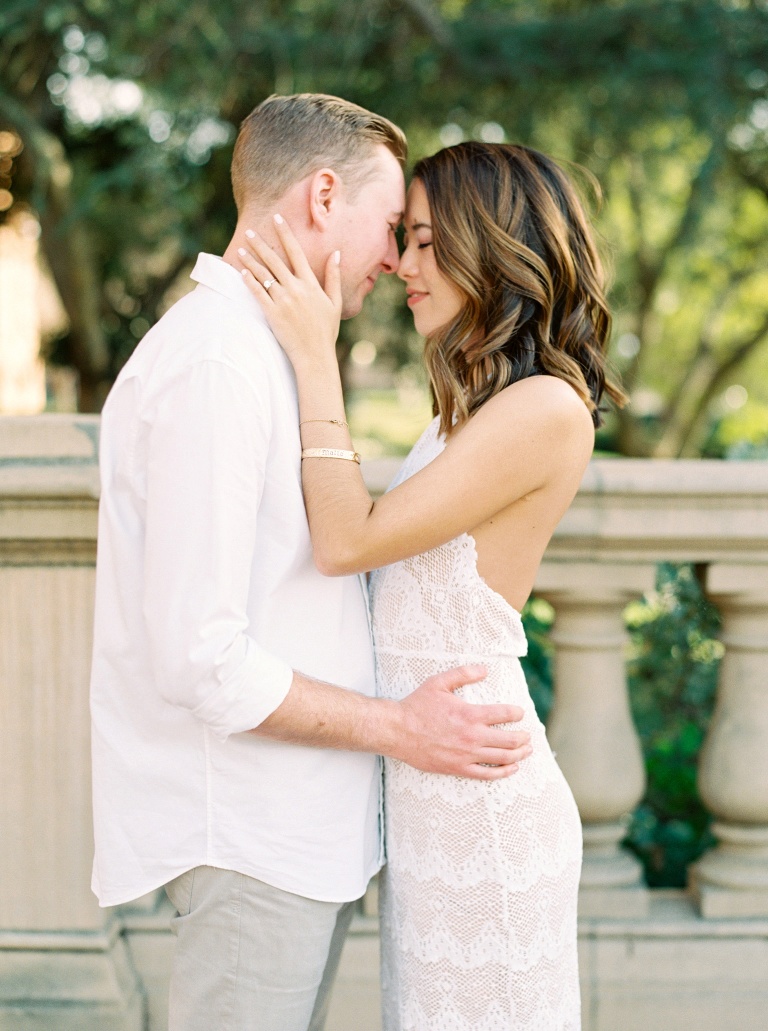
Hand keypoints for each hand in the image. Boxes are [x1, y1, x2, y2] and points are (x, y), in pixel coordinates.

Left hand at [239, 215, 341, 369]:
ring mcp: (283, 301)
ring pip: (264, 275)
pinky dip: (249, 281)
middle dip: (261, 244)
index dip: (285, 233)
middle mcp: (296, 289)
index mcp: (311, 284)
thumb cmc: (326, 331)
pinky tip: (241, 272)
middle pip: (275, 260)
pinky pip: (258, 293)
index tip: (277, 218)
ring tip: (241, 248)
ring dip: (251, 260)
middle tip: (249, 231)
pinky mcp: (272, 314)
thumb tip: (336, 254)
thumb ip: (333, 277)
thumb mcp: (334, 302)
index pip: (296, 252)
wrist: (315, 355)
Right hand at [393, 665, 531, 779]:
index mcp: (470, 714)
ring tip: (527, 750)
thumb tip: (485, 669)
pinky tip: (512, 768)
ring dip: (519, 754)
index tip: (520, 713)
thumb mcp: (439, 683)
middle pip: (509, 740)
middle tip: (528, 735)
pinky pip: (487, 775)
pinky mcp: (458, 768)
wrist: (398, 731)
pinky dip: (503, 772)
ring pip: (502, 758)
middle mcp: (472, 736)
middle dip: (523, 737)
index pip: (504, 714)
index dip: (517, 713)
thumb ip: (463, 673)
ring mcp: (466, 755)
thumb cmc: (417, 706)